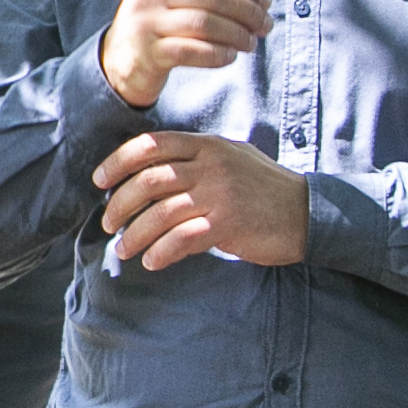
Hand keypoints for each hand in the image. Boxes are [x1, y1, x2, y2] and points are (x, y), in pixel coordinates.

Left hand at [92, 130, 309, 270]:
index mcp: (207, 145)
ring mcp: (220, 194)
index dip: (117, 162)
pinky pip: (183, 239)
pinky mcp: (229, 224)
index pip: (150, 145)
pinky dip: (161, 252)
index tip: (99, 181)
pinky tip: (152, 261)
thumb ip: (194, 158)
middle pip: (148, 180)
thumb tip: (148, 169)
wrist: (309, 212)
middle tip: (108, 225)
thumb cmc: (263, 188)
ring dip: (135, 235)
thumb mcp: (230, 158)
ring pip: (161, 213)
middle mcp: (211, 165)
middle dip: (120, 205)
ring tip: (123, 250)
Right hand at [100, 0, 271, 108]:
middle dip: (248, 13)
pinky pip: (192, 51)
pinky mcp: (146, 53)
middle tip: (266, 26)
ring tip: (251, 43)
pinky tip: (230, 56)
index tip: (266, 3)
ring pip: (204, 23)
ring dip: (237, 35)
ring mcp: (144, 22)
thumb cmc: (163, 19)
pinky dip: (217, 54)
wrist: (122, 60)